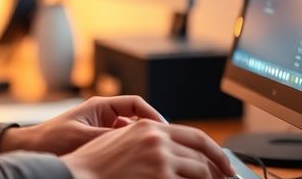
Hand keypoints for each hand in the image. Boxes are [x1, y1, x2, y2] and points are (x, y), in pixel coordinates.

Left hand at [0, 95, 166, 155]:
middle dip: (150, 131)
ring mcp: (101, 128)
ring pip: (130, 134)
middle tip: (163, 146)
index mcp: (100, 106)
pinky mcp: (98, 142)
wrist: (32, 149)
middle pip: (137, 119)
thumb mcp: (84, 137)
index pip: (136, 104)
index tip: (164, 131)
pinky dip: (129, 152)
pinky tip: (134, 163)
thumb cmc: (52, 139)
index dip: (153, 115)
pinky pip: (120, 145)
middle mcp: (103, 115)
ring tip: (151, 156)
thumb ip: (110, 137)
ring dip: (140, 143)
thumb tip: (136, 139)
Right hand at [61, 119, 234, 178]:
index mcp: (151, 128)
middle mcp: (158, 140)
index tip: (224, 164)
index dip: (215, 152)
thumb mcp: (120, 140)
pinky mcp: (160, 178)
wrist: (78, 176)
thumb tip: (171, 149)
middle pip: (203, 155)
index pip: (196, 137)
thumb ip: (146, 139)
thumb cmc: (92, 164)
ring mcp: (160, 160)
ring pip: (200, 173)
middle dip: (218, 171)